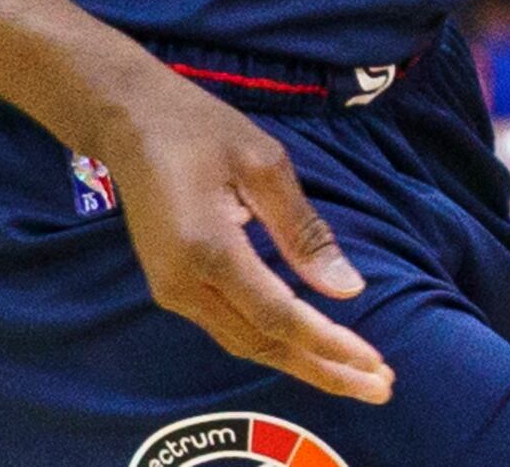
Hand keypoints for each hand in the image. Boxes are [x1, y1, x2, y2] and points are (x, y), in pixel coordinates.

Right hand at [89, 69, 392, 403]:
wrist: (129, 123)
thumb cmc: (201, 129)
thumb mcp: (264, 164)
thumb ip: (303, 231)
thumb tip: (347, 288)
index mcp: (208, 248)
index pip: (278, 316)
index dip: (328, 344)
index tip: (375, 364)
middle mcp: (183, 283)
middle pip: (261, 343)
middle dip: (323, 369)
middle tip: (380, 386)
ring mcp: (171, 290)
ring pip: (244, 342)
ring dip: (300, 361)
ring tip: (355, 374)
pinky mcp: (170, 287)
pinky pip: (229, 327)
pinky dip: (273, 341)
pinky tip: (309, 346)